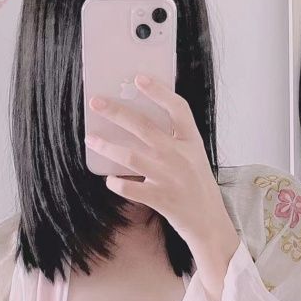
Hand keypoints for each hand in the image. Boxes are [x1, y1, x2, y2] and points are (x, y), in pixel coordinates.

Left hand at [84, 75, 236, 247]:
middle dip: (117, 112)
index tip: (138, 78)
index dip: (158, 91)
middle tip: (96, 102)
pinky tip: (109, 179)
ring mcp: (170, 178)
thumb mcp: (194, 157)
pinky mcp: (161, 199)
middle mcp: (181, 156)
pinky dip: (117, 183)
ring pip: (131, 157)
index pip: (178, 109)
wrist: (209, 222)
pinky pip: (131, 189)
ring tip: (91, 139)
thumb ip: (174, 140)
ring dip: (107, 146)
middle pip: (145, 127)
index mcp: (191, 142)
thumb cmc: (197, 186)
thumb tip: (139, 122)